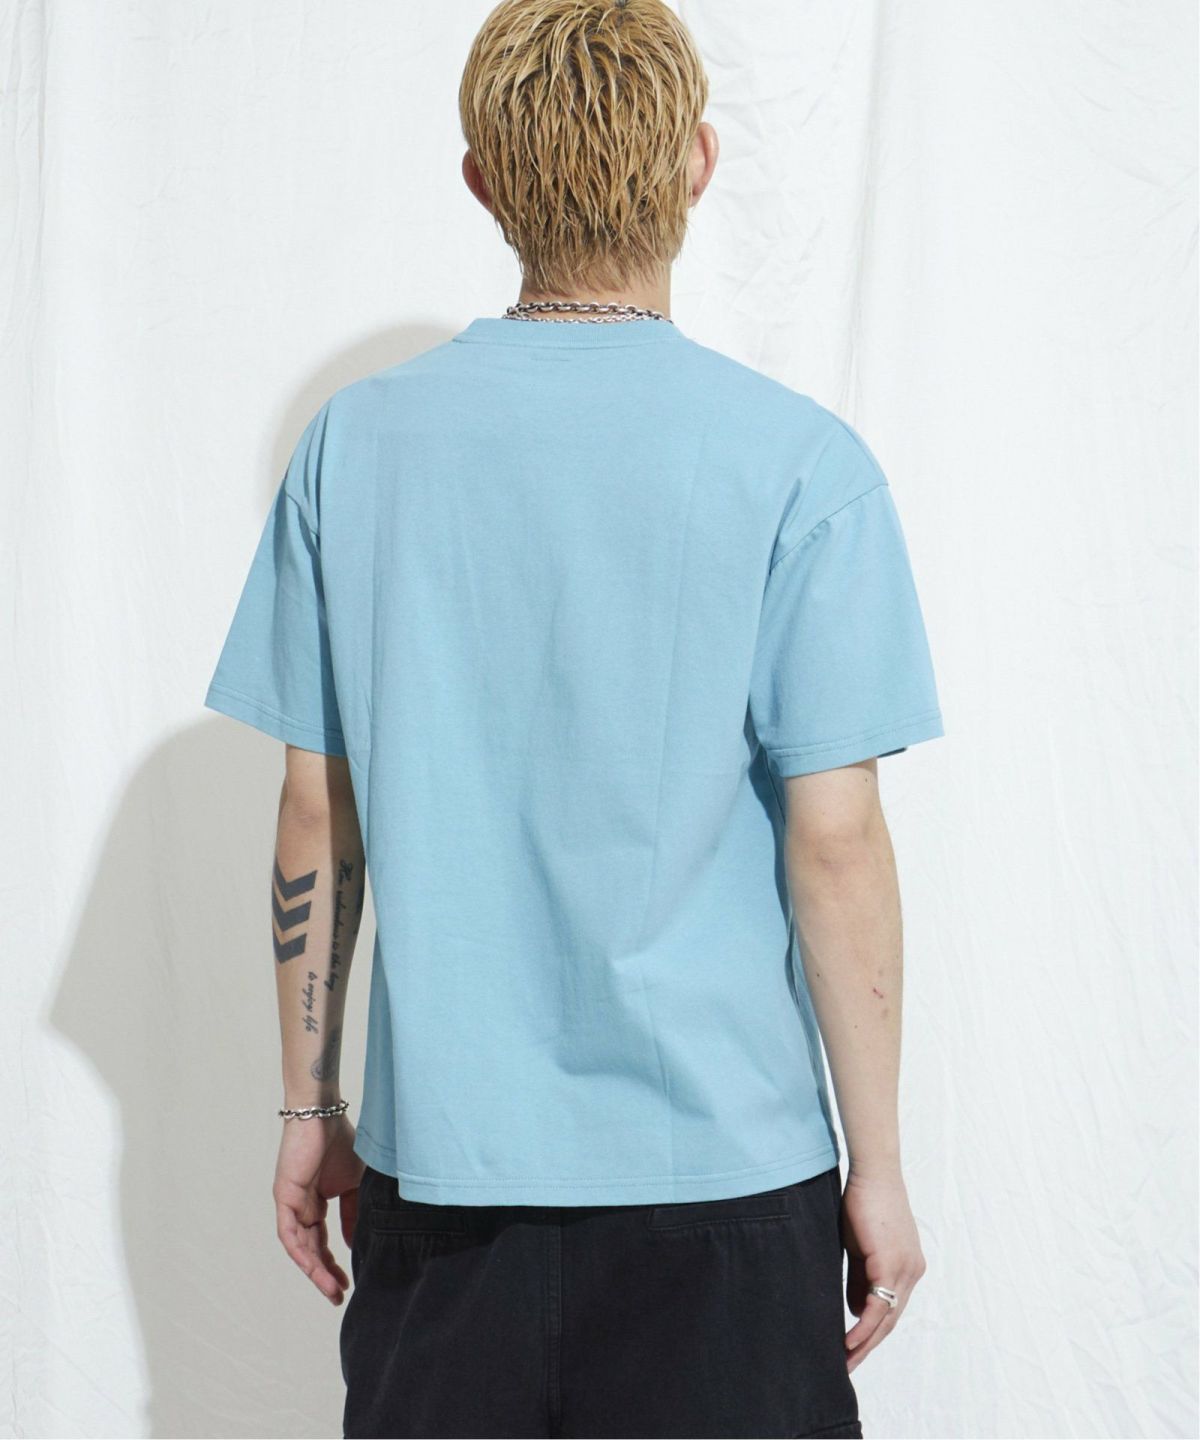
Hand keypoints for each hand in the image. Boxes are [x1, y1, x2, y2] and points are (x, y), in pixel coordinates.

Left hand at [274, 1111, 364, 1304]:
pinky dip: (300, 1252)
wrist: (323, 1113)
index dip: (333, 1264)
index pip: (323, 1242)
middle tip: (338, 1296)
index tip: (347, 1283)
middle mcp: (301, 1207)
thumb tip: (352, 1245)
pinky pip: (288, 1232)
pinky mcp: (283, 1196)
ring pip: (300, 1246)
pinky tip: (313, 1268)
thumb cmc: (340, 1141)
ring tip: (331, 1290)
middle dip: (324, 1275)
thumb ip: (352, 1214)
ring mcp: (291, 1203)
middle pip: (311, 1249)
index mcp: (317, 1203)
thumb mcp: (354, 1184)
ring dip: (314, 1270)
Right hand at [838, 1167, 926, 1372]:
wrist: (872, 1173)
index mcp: (907, 1267)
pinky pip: (877, 1306)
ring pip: (886, 1319)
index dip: (873, 1332)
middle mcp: (912, 1271)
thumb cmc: (863, 1202)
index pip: (890, 1309)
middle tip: (848, 1366)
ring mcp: (905, 1269)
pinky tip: (848, 1341)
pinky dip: (863, 1327)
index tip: (853, 1350)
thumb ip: (860, 1279)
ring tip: (845, 1361)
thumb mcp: (860, 1247)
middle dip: (869, 1346)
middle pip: (891, 1321)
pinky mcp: (892, 1264)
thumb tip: (857, 1311)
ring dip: (865, 1343)